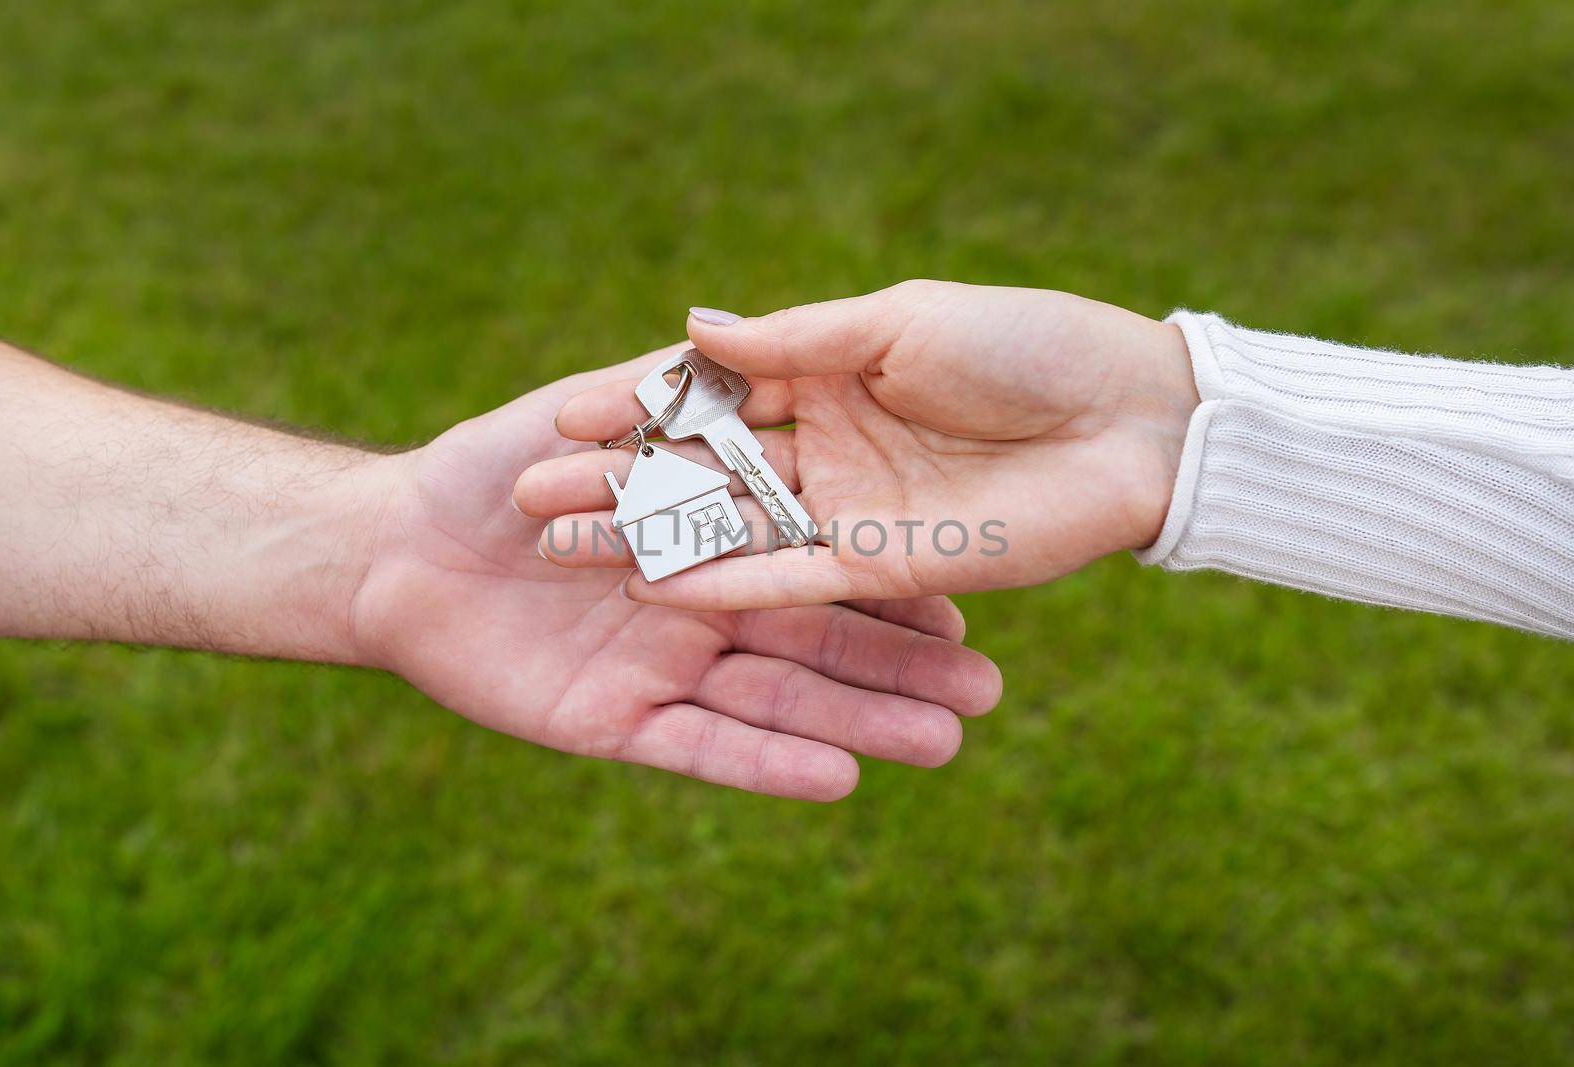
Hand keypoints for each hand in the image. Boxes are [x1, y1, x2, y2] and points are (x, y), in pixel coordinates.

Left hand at [350, 353, 1002, 800]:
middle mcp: (702, 610)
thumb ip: (678, 400)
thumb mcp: (595, 415)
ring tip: (947, 745)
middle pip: (820, 648)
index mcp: (711, 540)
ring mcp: (663, 669)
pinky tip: (840, 779)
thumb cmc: (489, 468)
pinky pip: (701, 748)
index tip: (978, 605)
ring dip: (859, 726)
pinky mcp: (617, 721)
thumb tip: (770, 357)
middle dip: (903, 673)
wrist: (391, 548)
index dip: (897, 590)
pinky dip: (766, 766)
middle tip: (991, 697)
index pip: (824, 568)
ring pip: (776, 705)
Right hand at [514, 280, 1197, 609]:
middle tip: (531, 510)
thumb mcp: (898, 322)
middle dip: (623, 492)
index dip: (634, 414)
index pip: (707, 400)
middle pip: (704, 477)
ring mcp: (850, 516)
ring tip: (569, 557)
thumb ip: (795, 336)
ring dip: (656, 546)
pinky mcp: (883, 568)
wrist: (1129, 420)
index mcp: (826, 381)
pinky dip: (731, 590)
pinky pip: (794, 586)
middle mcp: (826, 455)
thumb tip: (693, 326)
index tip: (553, 427)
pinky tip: (660, 593)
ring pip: (734, 536)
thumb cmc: (1023, 347)